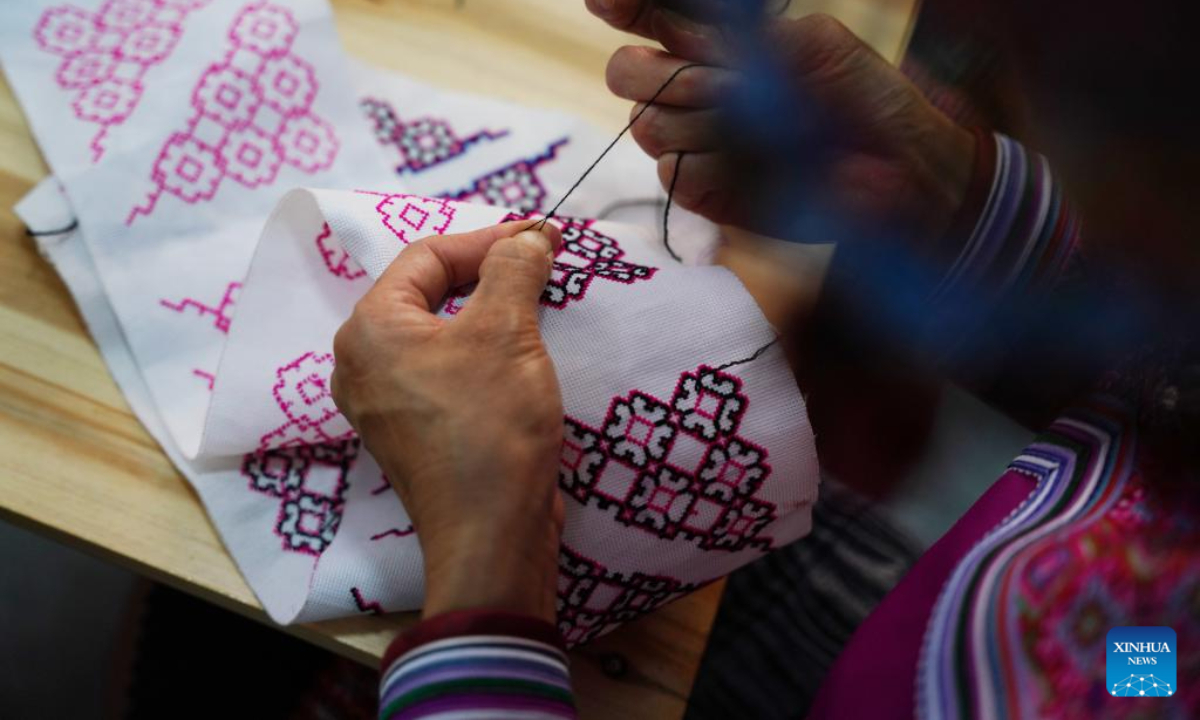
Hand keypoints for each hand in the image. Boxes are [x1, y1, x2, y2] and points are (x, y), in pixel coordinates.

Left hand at [331, 220, 564, 621]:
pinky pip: (442, 373)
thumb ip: (514, 268)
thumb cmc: (491, 424)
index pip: (428, 255)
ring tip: (537, 307)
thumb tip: (530, 234)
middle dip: (488, 275)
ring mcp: (382, 404)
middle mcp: (361, 363)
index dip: (490, 238)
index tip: (544, 238)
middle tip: (542, 267)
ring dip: (488, 315)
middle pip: (428, 293)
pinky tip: (518, 358)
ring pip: (438, 335)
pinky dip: (479, 355)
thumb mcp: (507, 331)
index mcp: (369, 328)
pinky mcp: (411, 435)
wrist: (490, 536)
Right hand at [595, 6, 974, 252]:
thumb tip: (685, 30)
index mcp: (719, 43)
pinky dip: (710, 164)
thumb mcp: (812, 45)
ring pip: (645, 122)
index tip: (608, 2)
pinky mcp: (700, 189)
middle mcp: (694, 90)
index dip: (625, 6)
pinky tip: (752, 165)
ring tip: (755, 126)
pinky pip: (673, 170)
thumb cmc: (865, 100)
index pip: (651, 15)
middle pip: (625, 71)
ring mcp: (692, 141)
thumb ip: (743, 31)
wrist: (898, 173)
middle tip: (722, 81)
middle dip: (663, 71)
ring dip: (697, 120)